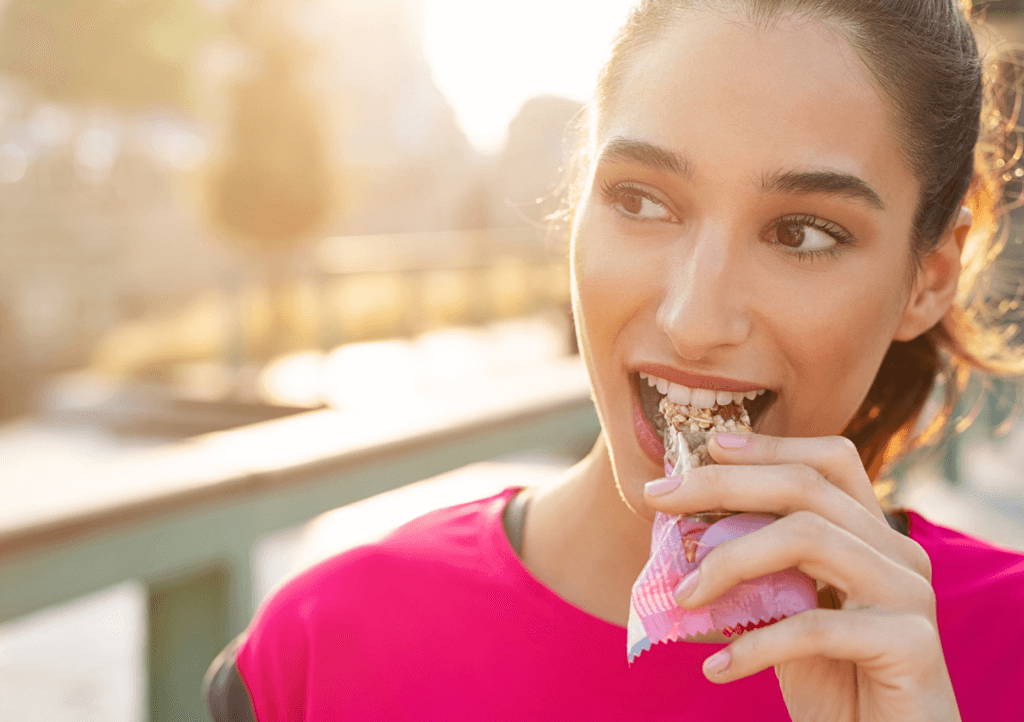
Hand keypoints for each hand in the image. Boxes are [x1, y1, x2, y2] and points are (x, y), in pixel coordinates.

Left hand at [644, 433, 960, 721]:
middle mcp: (899, 553)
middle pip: (806, 487)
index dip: (768, 447)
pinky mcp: (911, 644)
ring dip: (730, 561)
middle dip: (723, 484)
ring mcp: (910, 594)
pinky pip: (816, 626)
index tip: (707, 446)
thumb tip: (684, 529)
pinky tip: (717, 669)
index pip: (828, 463)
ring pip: (809, 538)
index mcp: (874, 537)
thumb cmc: (836, 684)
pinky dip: (756, 645)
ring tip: (683, 598)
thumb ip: (758, 572)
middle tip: (658, 499)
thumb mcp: (788, 615)